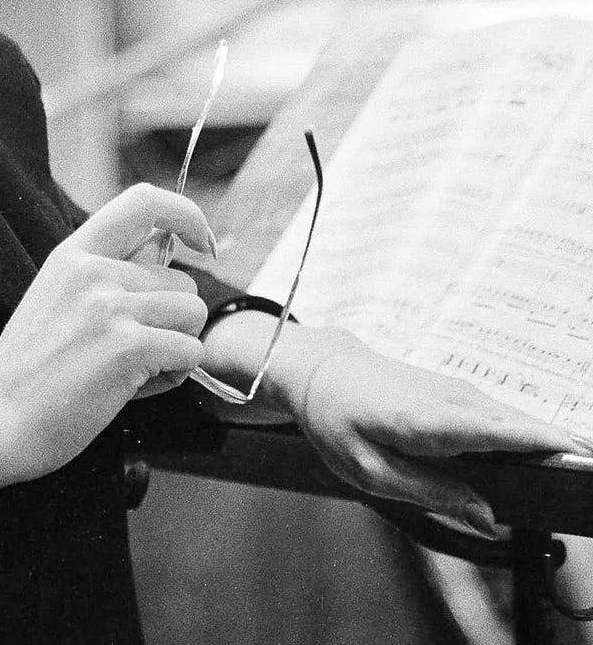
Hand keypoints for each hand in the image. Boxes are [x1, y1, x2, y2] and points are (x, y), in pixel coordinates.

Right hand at [0, 183, 213, 485]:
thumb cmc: (27, 370)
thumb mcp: (57, 296)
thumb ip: (107, 273)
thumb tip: (163, 256)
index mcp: (74, 253)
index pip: (143, 201)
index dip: (185, 215)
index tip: (199, 241)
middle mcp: (94, 271)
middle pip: (183, 281)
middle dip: (172, 320)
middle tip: (131, 351)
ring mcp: (110, 306)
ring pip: (193, 315)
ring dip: (175, 348)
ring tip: (131, 369)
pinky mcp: (127, 346)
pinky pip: (190, 352)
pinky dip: (174, 375)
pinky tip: (133, 386)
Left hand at [276, 329, 590, 535]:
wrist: (321, 369)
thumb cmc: (337, 421)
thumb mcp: (368, 471)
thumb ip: (429, 493)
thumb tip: (486, 517)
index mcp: (423, 420)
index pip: (492, 430)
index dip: (538, 442)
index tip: (578, 456)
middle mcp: (448, 399)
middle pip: (518, 426)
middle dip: (559, 450)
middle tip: (584, 477)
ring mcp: (458, 391)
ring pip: (515, 422)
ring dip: (549, 444)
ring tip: (581, 466)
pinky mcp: (461, 393)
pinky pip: (503, 419)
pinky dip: (528, 436)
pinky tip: (553, 454)